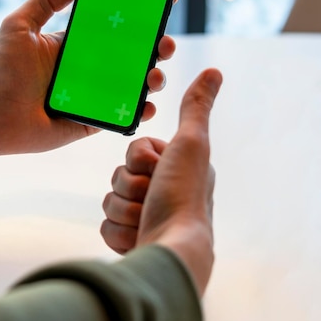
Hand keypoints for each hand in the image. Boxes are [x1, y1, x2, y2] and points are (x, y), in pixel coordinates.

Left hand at [0, 0, 175, 161]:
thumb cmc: (1, 71)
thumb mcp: (19, 25)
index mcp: (77, 44)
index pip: (116, 26)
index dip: (142, 14)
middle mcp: (91, 68)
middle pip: (135, 55)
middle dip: (158, 46)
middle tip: (164, 43)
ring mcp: (95, 95)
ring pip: (136, 84)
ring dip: (154, 77)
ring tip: (154, 75)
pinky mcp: (94, 121)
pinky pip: (125, 115)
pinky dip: (142, 110)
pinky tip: (147, 104)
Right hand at [100, 68, 221, 293]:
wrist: (173, 249)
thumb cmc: (183, 195)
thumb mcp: (190, 144)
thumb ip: (195, 107)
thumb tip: (214, 70)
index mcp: (177, 168)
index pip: (134, 151)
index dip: (139, 159)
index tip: (158, 169)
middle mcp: (163, 191)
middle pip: (119, 175)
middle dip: (130, 187)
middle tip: (152, 197)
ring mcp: (146, 217)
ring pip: (110, 199)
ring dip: (125, 209)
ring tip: (147, 219)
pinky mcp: (131, 239)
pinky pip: (106, 225)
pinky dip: (119, 232)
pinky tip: (139, 237)